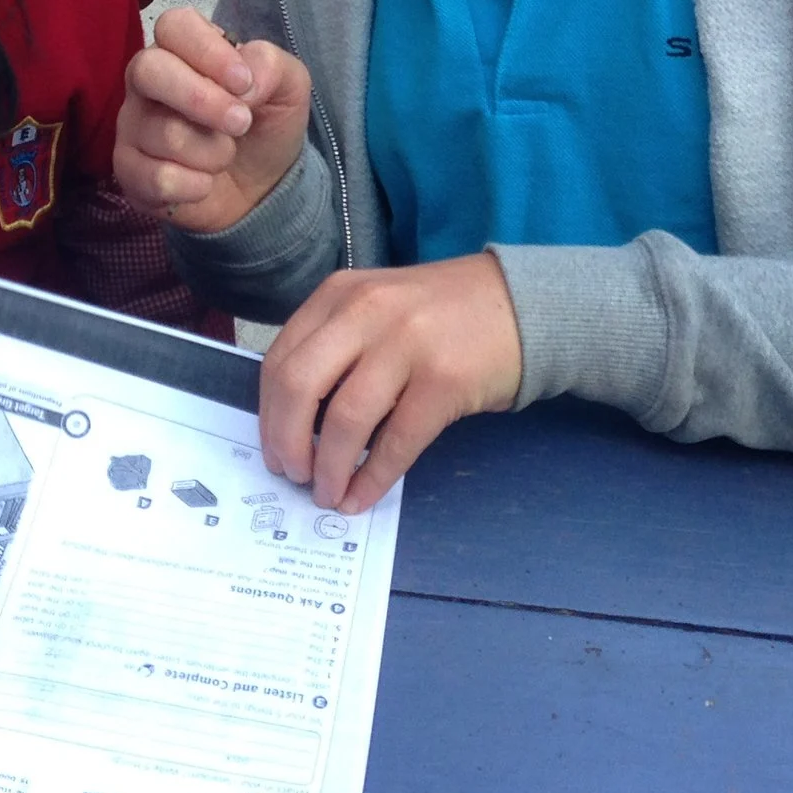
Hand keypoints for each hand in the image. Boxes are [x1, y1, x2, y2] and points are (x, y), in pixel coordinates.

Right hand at [114, 7, 313, 233]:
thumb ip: (271, 66)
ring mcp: (133, 125)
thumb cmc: (264, 124)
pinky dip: (195, 186)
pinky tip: (206, 184)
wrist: (260, 187)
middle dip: (201, 99)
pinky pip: (156, 178)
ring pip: (164, 133)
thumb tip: (243, 83)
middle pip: (148, 70)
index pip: (174, 26)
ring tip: (226, 155)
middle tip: (241, 122)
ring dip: (213, 152)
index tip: (243, 82)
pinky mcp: (129, 171)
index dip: (208, 51)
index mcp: (183, 49)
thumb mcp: (288, 87)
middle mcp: (148, 82)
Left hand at [258, 254, 523, 514]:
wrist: (524, 305)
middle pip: (298, 386)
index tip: (272, 450)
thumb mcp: (377, 308)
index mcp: (340, 295)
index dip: (268, 415)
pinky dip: (372, 478)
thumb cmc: (442, 314)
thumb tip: (293, 421)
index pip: (280, 360)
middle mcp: (366, 312)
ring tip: (327, 493)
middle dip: (286, 442)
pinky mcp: (444, 381)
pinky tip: (362, 496)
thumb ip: (335, 345)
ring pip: (344, 419)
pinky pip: (396, 442)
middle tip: (292, 475)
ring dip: (328, 468)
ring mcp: (406, 344)